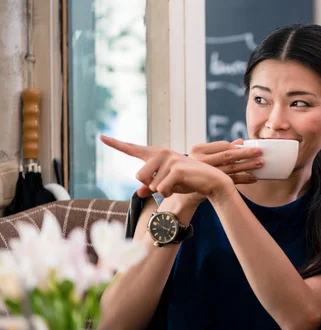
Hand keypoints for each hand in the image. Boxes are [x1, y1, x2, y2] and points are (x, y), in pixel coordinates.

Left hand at [100, 136, 240, 199]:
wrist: (210, 182)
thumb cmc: (187, 181)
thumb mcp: (166, 185)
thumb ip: (151, 187)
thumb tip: (139, 192)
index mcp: (156, 154)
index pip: (132, 149)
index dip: (115, 144)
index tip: (101, 137)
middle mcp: (161, 153)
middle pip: (139, 177)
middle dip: (152, 185)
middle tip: (169, 182)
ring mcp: (169, 159)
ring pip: (151, 185)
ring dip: (162, 190)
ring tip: (177, 183)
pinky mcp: (177, 168)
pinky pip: (161, 189)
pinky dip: (169, 193)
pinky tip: (181, 185)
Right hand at [181, 139, 263, 202]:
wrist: (183, 191)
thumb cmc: (196, 169)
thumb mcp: (205, 156)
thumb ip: (221, 149)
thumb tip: (240, 141)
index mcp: (198, 150)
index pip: (223, 146)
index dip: (238, 147)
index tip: (251, 147)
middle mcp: (200, 161)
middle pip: (228, 155)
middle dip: (246, 154)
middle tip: (260, 152)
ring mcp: (205, 173)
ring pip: (231, 168)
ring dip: (247, 166)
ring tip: (260, 164)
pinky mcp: (210, 185)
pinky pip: (230, 181)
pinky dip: (243, 179)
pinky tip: (253, 178)